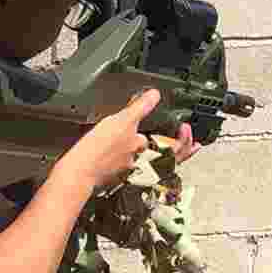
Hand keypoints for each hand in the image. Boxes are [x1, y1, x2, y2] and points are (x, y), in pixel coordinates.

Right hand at [75, 89, 196, 189]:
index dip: (185, 139)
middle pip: (168, 159)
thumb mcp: (122, 121)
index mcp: (149, 152)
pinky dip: (140, 160)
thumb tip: (154, 95)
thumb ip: (140, 107)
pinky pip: (136, 169)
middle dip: (181, 151)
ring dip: (163, 155)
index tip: (185, 128)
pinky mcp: (117, 177)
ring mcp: (131, 173)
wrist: (78, 172)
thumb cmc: (99, 151)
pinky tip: (135, 156)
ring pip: (153, 164)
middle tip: (192, 144)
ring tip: (167, 148)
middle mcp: (144, 165)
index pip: (176, 148)